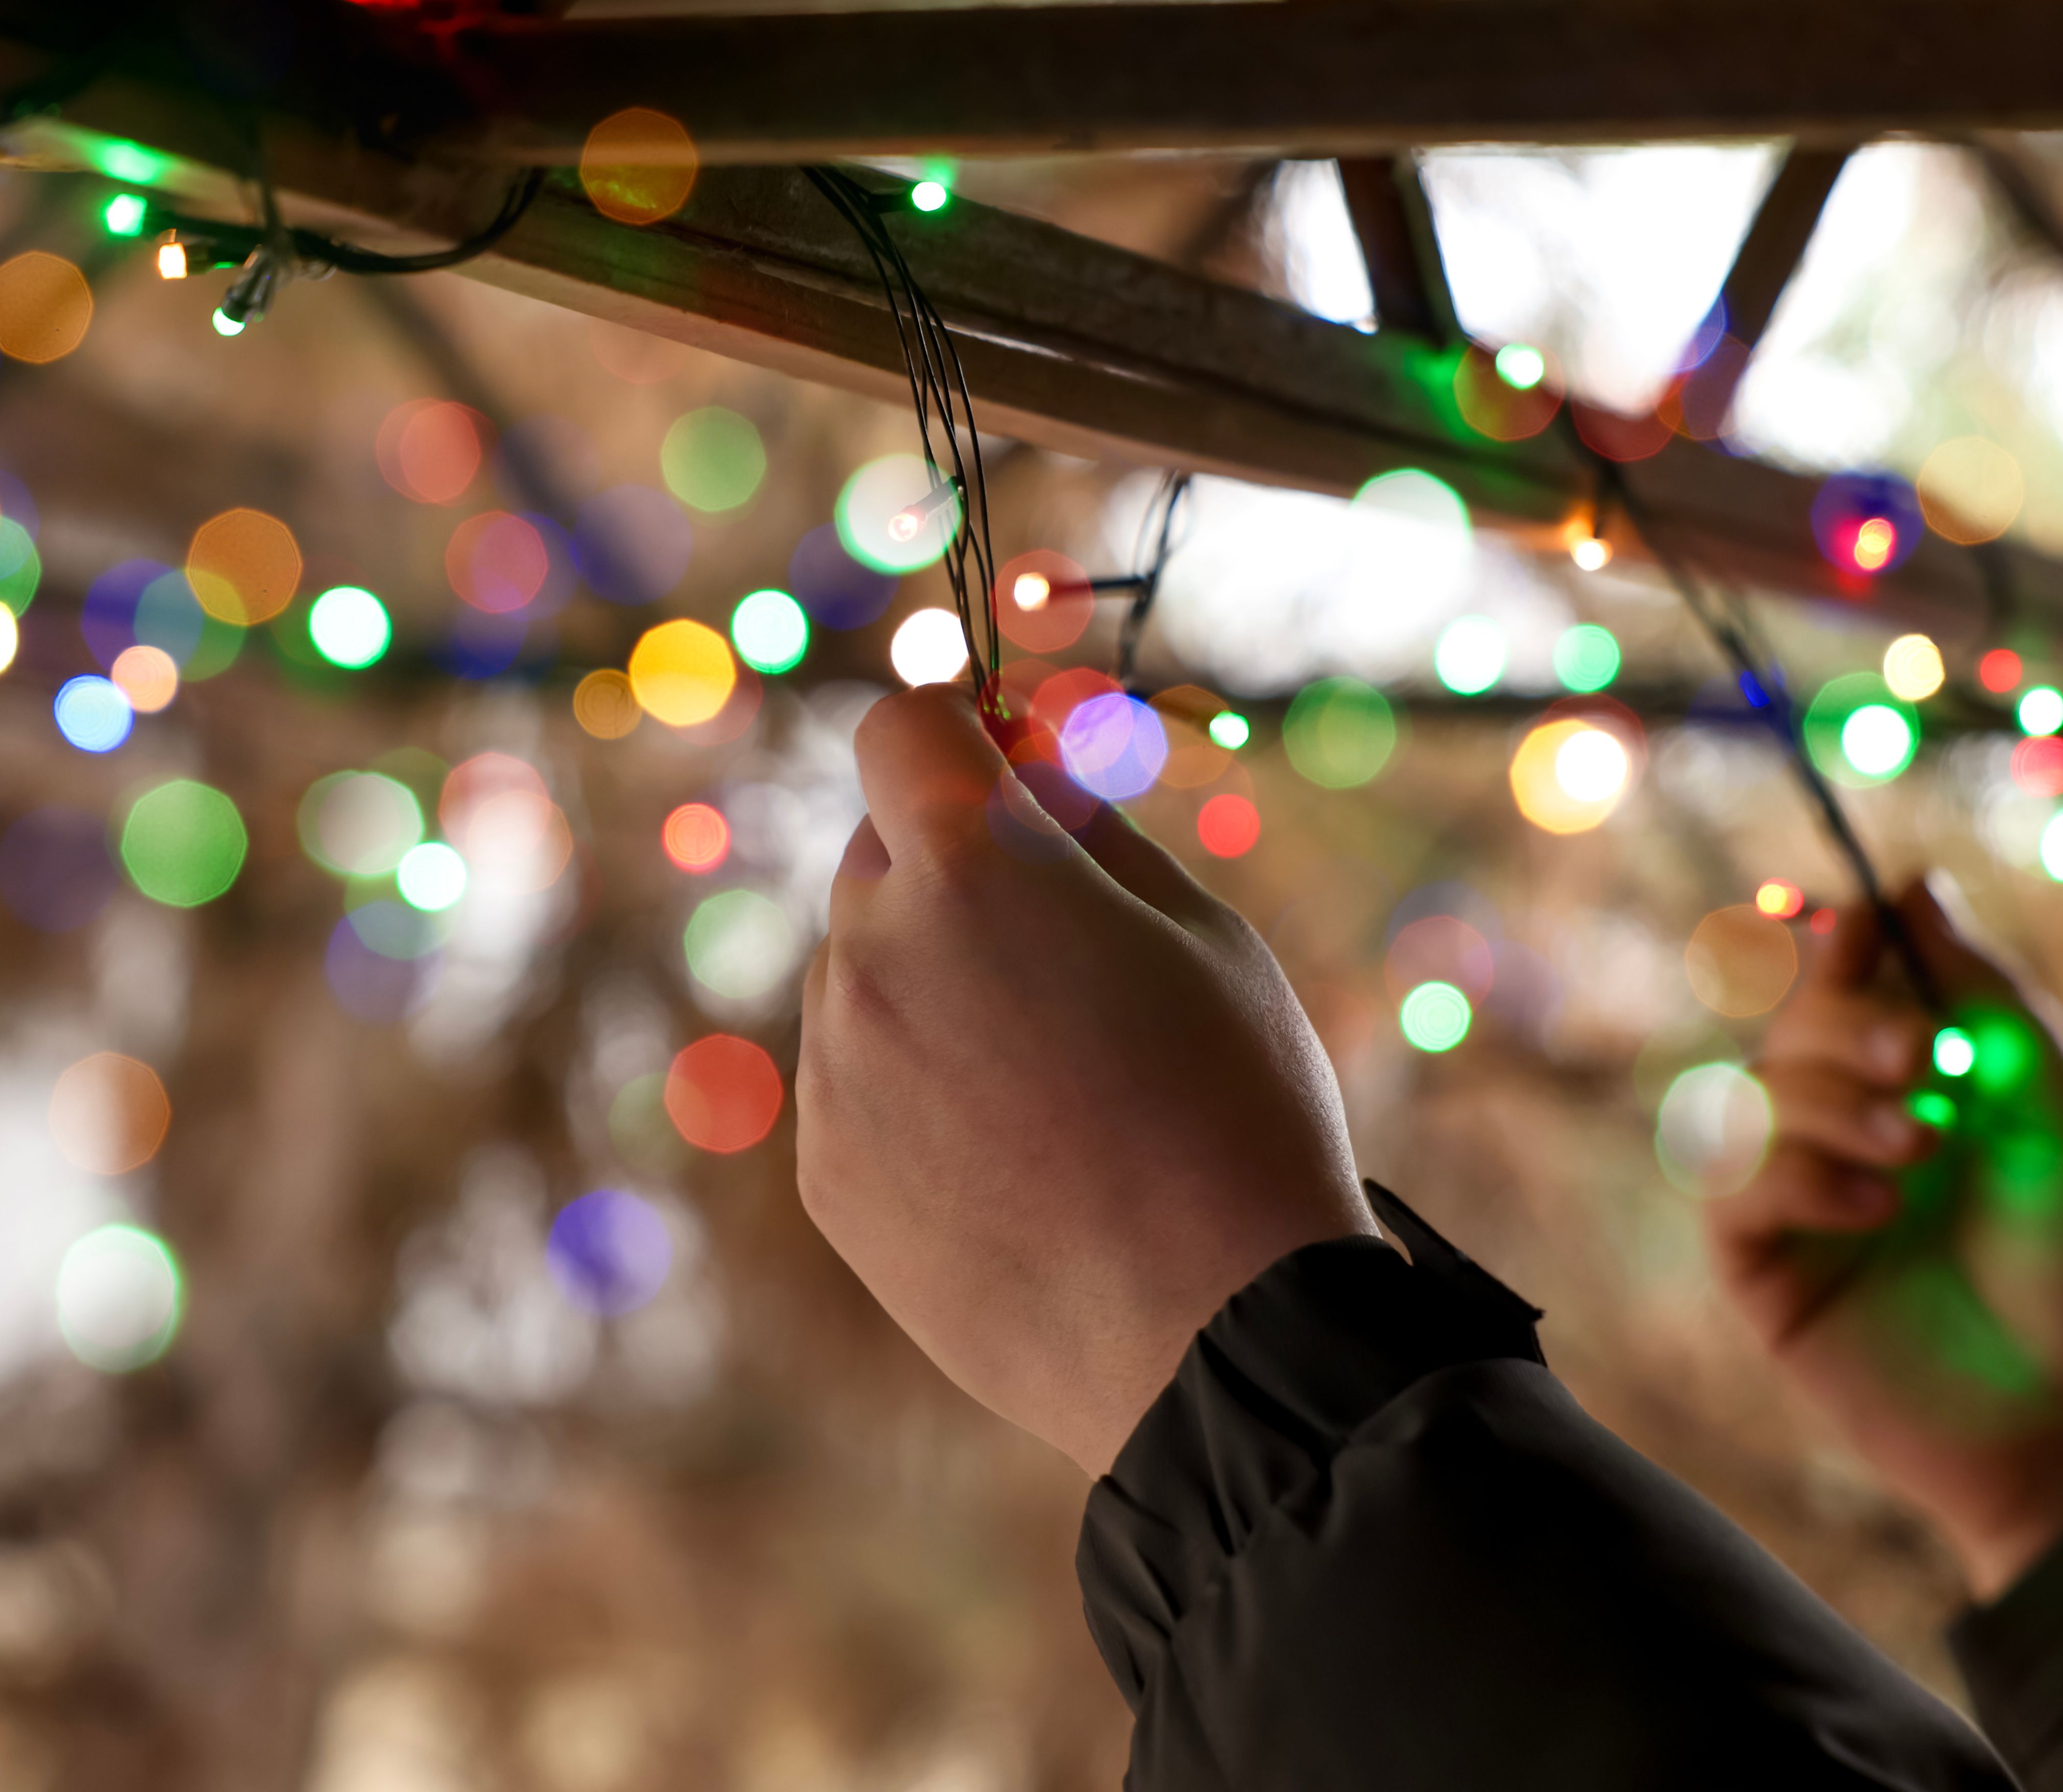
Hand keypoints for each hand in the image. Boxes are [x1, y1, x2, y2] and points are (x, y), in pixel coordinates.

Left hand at [795, 686, 1378, 1476]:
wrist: (1216, 1334)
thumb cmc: (1235, 1112)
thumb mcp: (1203, 931)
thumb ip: (1091, 830)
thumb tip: (1026, 775)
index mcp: (969, 865)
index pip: (901, 728)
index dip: (958, 735)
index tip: (1008, 770)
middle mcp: (871, 954)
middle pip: (880, 855)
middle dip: (953, 871)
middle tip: (1064, 953)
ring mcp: (835, 1070)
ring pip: (863, 974)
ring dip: (931, 987)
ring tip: (1053, 1084)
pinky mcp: (827, 1171)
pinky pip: (856, 1084)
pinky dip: (915, 1092)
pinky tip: (1015, 1161)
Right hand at [1705, 879, 2062, 1595]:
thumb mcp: (2058, 1102)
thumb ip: (1983, 993)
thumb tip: (1908, 882)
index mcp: (1924, 1091)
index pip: (1845, 989)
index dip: (1841, 946)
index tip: (1864, 928)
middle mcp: (1853, 1138)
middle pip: (1788, 1031)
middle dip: (1844, 1024)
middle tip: (1925, 1062)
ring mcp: (1805, 1207)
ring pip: (1748, 1098)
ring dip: (1829, 1101)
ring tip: (1920, 1149)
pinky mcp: (1769, 1277)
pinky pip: (1732, 1190)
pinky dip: (1797, 1175)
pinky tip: (1877, 1207)